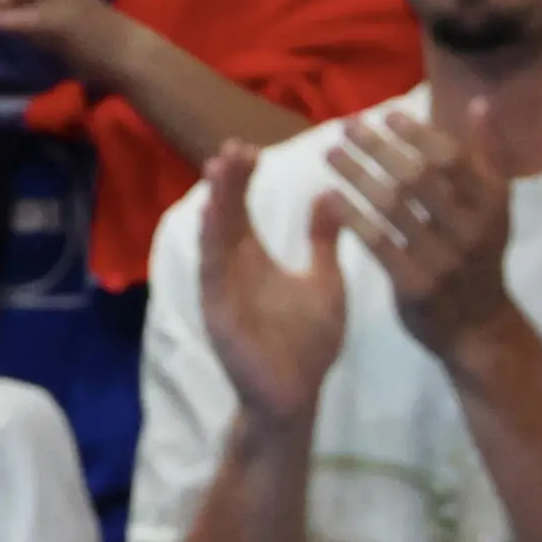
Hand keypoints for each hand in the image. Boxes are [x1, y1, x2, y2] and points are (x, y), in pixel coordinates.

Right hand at [195, 138, 349, 437]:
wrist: (296, 394)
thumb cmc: (309, 343)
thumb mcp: (324, 282)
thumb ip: (323, 242)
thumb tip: (330, 194)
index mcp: (255, 260)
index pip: (244, 210)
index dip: (244, 180)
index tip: (251, 147)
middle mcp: (233, 268)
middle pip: (225, 215)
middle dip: (227, 182)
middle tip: (232, 146)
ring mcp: (222, 288)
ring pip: (215, 237)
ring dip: (216, 203)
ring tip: (218, 168)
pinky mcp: (218, 310)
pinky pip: (213, 271)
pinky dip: (210, 242)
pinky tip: (212, 216)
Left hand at [325, 101, 518, 361]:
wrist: (478, 328)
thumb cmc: (477, 255)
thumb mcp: (493, 207)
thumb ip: (484, 156)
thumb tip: (481, 102)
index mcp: (492, 204)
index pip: (452, 158)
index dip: (418, 133)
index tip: (385, 113)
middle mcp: (472, 229)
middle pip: (418, 177)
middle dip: (379, 147)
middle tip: (345, 126)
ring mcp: (444, 259)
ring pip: (393, 207)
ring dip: (357, 175)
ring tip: (329, 154)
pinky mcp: (417, 286)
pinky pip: (379, 244)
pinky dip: (352, 217)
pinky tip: (327, 197)